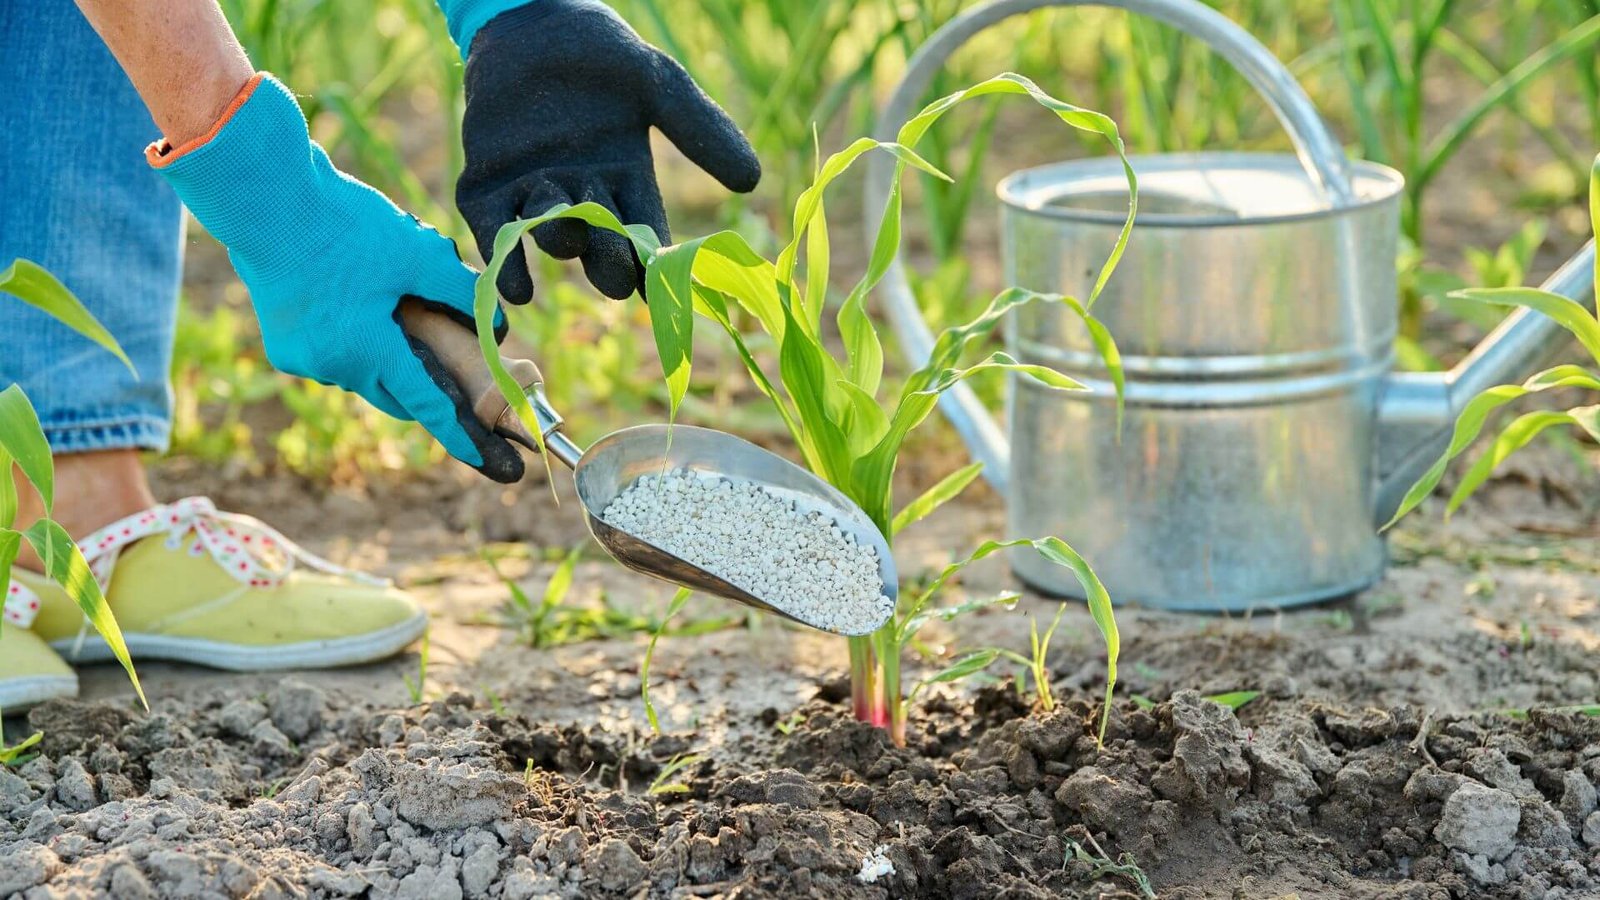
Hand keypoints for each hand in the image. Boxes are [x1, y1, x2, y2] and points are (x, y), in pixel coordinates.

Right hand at [151, 73, 524, 482]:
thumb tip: (494, 325)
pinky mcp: (283, 345)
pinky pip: (335, 356)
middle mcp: (332, 366)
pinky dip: (356, 341)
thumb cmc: (343, 223)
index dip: (461, 432)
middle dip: (425, 384)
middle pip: (397, 391)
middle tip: (451, 369)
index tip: (487, 461)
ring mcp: (301, 359)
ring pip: (365, 372)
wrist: (262, 196)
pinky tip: (360, 299)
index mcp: (368, 351)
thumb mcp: (417, 253)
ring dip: (388, 355)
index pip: (428, 403)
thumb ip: (461, 294)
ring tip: (399, 310)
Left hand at [442, 0, 760, 302]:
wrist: (530, 17)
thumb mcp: (657, 84)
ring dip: (559, 242)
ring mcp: (534, 192)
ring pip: (550, 234)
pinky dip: (505, 262)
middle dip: (608, 262)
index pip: (646, 233)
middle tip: (615, 272)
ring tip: (564, 237)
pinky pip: (495, 231)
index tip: (662, 291)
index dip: (654, 266)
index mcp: (628, 179)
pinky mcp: (487, 186)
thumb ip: (699, 130)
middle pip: (600, 247)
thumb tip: (753, 180)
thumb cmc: (599, 50)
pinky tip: (515, 288)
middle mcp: (584, 196)